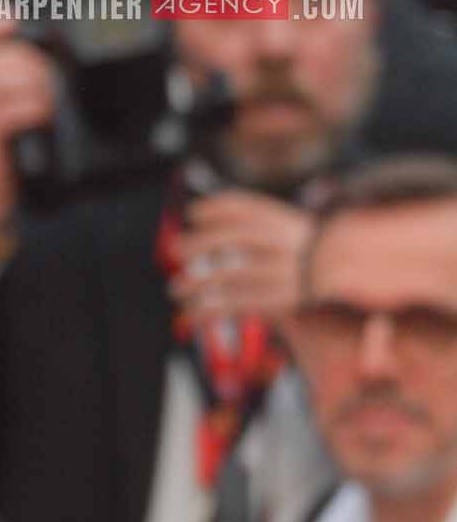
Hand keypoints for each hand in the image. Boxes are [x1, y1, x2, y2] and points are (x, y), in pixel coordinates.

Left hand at [172, 190, 312, 324]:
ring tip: (175, 289)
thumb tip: (210, 221)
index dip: (216, 208)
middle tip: (176, 249)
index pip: (245, 207)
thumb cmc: (310, 250)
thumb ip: (257, 224)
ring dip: (198, 283)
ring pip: (231, 274)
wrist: (346, 273)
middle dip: (200, 243)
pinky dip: (210, 310)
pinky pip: (238, 304)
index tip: (193, 213)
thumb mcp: (289, 227)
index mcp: (283, 221)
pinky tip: (191, 313)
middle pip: (234, 238)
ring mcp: (281, 270)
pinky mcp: (280, 299)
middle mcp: (282, 242)